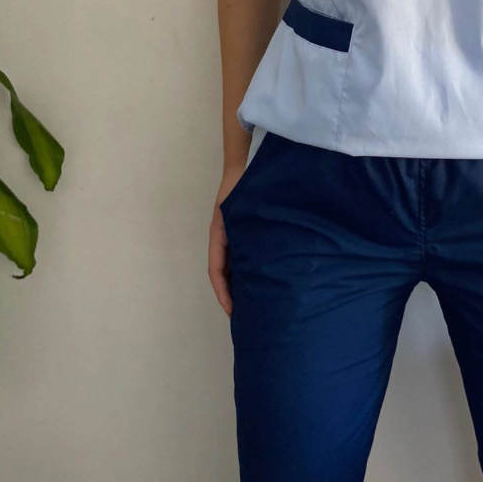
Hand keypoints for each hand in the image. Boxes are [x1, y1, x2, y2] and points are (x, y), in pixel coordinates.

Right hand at [208, 165, 245, 316]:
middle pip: (227, 272)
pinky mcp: (248, 231)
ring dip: (243, 282)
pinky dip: (252, 268)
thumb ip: (239, 236)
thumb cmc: (242, 189)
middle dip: (233, 294)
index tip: (233, 311)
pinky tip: (266, 277)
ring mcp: (237, 235)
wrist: (246, 166)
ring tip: (257, 303)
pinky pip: (248, 254)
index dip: (223, 292)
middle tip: (246, 315)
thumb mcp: (237, 215)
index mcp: (219, 236)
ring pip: (237, 264)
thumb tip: (249, 268)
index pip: (217, 271)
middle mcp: (226, 238)